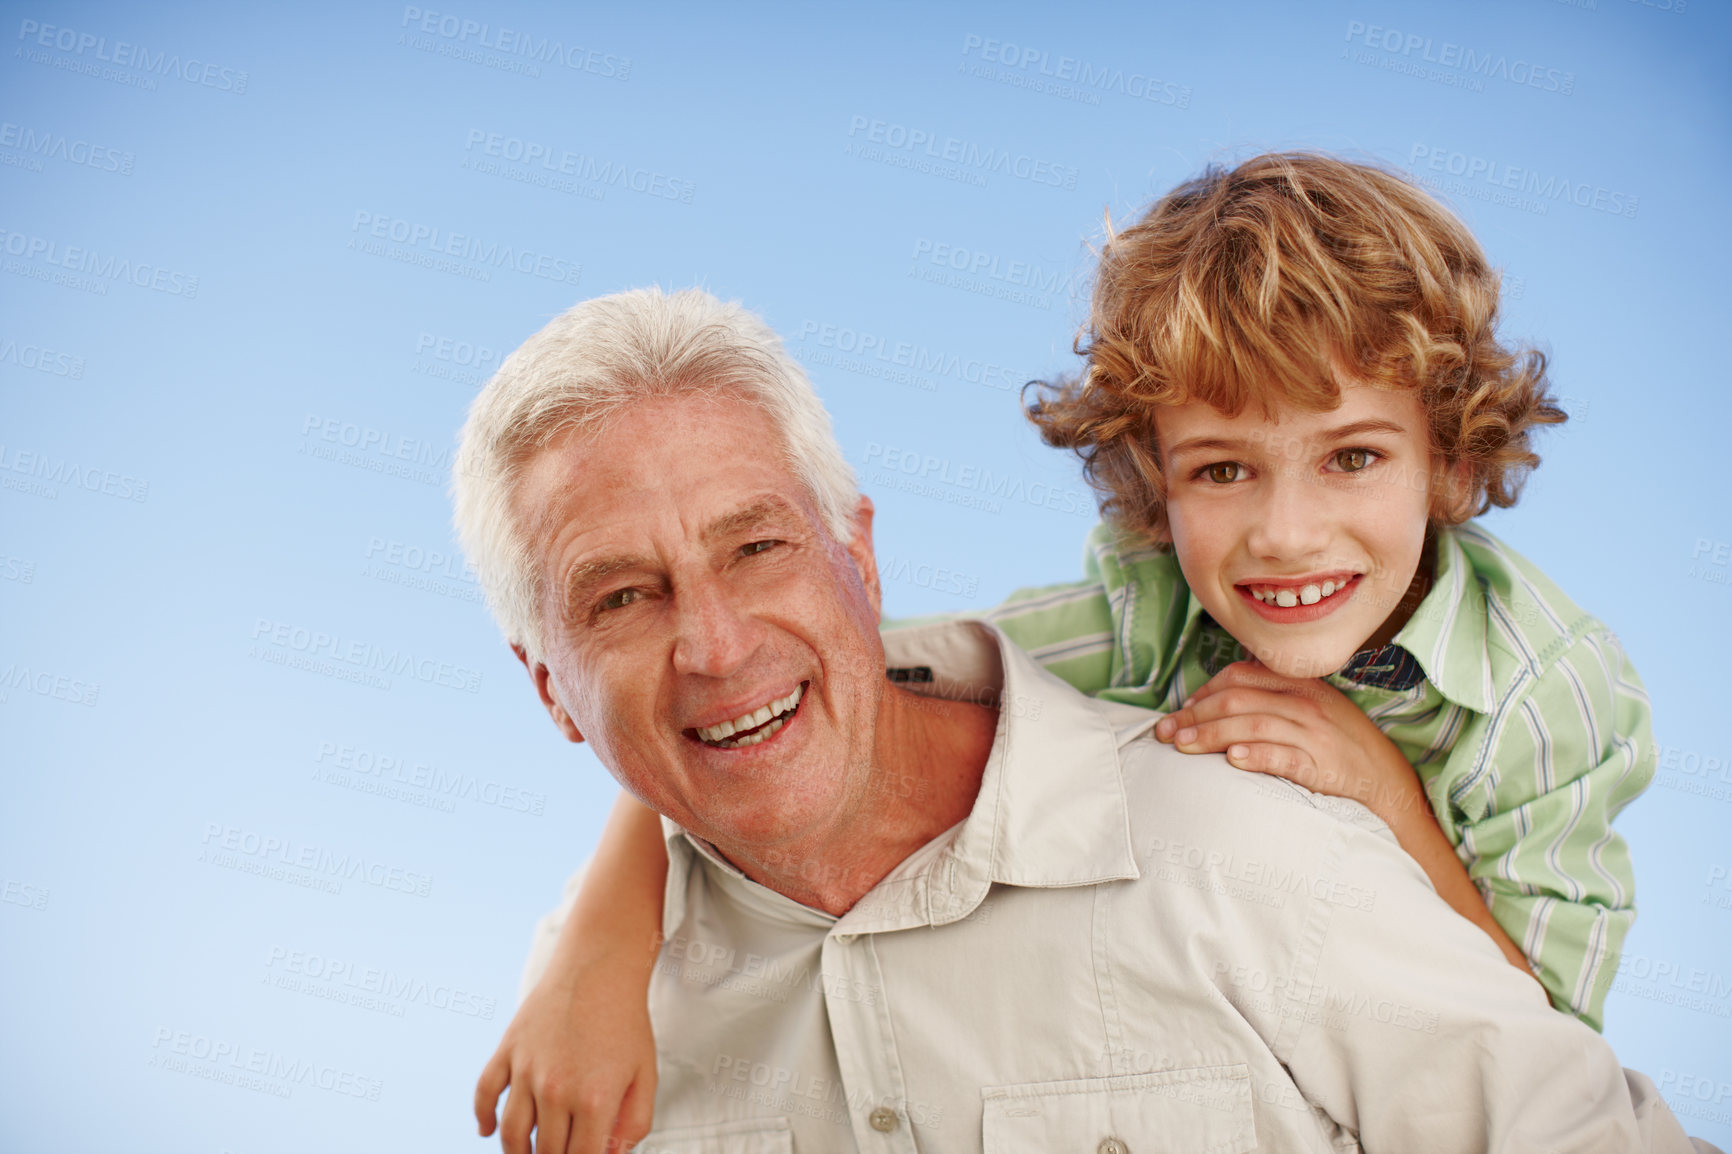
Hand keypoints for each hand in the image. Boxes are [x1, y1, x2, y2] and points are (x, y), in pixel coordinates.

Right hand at [474, 952, 657, 1153]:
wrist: (600, 968)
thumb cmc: (625, 1022)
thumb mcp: (645, 1075)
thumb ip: (633, 1124)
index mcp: (594, 1100)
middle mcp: (556, 1089)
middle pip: (545, 1152)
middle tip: (559, 1152)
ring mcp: (527, 1069)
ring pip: (511, 1133)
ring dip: (517, 1152)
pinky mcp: (509, 1050)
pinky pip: (484, 1094)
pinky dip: (482, 1118)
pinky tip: (488, 1131)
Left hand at [1152, 660, 1426, 822]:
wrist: (1390, 787)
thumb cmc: (1341, 751)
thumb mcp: (1311, 714)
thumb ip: (1272, 702)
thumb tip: (1219, 704)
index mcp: (1300, 686)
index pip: (1240, 676)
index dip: (1204, 691)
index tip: (1181, 711)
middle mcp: (1306, 704)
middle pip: (1237, 700)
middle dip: (1194, 716)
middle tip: (1164, 733)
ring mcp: (1316, 735)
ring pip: (1253, 724)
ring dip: (1211, 734)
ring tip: (1181, 747)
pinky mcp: (1324, 767)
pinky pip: (1285, 756)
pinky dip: (1257, 755)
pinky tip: (1232, 760)